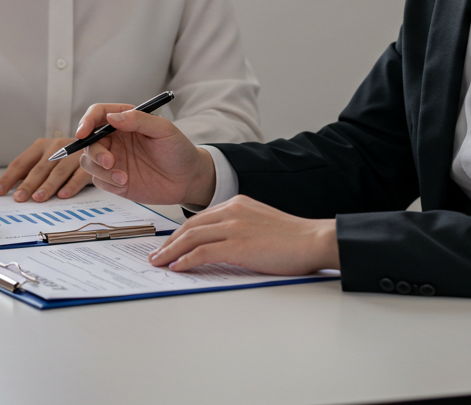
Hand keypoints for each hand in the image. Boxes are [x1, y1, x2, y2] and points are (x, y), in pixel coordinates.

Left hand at [0, 137, 91, 201]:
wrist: (97, 146)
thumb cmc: (66, 158)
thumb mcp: (47, 160)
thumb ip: (31, 172)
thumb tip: (9, 190)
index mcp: (41, 146)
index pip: (21, 163)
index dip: (9, 178)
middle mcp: (56, 147)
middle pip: (39, 168)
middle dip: (28, 184)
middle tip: (19, 198)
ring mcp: (73, 154)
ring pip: (58, 171)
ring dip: (47, 186)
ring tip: (38, 198)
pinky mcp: (88, 162)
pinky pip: (78, 176)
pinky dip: (70, 186)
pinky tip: (63, 195)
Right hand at [74, 102, 216, 206]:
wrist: (188, 179)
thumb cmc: (178, 150)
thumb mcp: (163, 130)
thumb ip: (138, 120)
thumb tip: (112, 117)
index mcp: (126, 121)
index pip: (98, 114)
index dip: (86, 121)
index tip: (84, 132)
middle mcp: (116, 139)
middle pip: (89, 141)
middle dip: (95, 152)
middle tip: (110, 162)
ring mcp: (114, 160)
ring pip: (89, 162)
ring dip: (101, 171)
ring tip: (123, 178)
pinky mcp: (115, 180)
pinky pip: (98, 181)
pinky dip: (108, 183)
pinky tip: (126, 184)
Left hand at [148, 195, 339, 274]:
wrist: (314, 240)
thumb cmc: (293, 238)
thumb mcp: (261, 223)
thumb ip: (240, 228)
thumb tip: (220, 247)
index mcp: (238, 203)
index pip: (200, 218)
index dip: (180, 233)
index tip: (169, 244)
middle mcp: (232, 211)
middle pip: (190, 226)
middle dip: (170, 242)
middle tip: (157, 255)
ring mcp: (234, 228)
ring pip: (191, 238)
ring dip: (171, 252)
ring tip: (160, 263)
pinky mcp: (238, 246)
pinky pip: (202, 253)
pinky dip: (186, 261)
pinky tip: (177, 268)